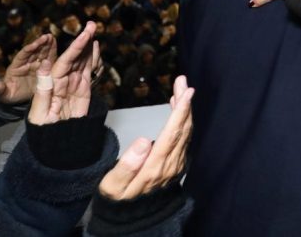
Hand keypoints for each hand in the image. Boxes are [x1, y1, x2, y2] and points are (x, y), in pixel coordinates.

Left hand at [0, 33, 57, 103]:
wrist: (17, 97)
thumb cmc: (9, 95)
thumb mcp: (3, 94)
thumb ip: (0, 89)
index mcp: (16, 67)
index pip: (22, 56)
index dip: (28, 49)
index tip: (35, 44)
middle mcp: (26, 63)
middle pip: (33, 51)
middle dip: (40, 43)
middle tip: (47, 36)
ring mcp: (35, 65)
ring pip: (41, 53)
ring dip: (47, 45)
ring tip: (52, 37)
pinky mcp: (43, 69)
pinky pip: (48, 59)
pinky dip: (52, 52)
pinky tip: (55, 45)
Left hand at [28, 21, 98, 124]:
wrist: (56, 143)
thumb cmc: (43, 130)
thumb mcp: (39, 112)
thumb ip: (43, 89)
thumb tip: (45, 64)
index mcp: (52, 83)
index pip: (65, 60)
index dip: (75, 47)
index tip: (84, 34)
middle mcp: (63, 80)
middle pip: (74, 56)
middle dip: (83, 40)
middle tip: (92, 24)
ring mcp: (73, 84)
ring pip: (82, 61)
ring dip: (88, 45)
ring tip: (94, 30)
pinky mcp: (83, 91)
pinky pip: (88, 71)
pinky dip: (93, 59)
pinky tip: (95, 48)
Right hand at [99, 76, 193, 199]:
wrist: (130, 219)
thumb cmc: (117, 199)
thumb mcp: (114, 186)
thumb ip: (128, 164)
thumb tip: (143, 140)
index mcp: (156, 166)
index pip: (172, 133)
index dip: (180, 111)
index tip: (187, 92)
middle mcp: (171, 164)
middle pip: (182, 128)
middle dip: (184, 103)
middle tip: (183, 81)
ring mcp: (176, 165)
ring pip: (185, 132)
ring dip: (185, 110)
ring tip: (181, 89)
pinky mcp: (176, 164)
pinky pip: (183, 138)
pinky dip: (182, 121)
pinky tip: (178, 110)